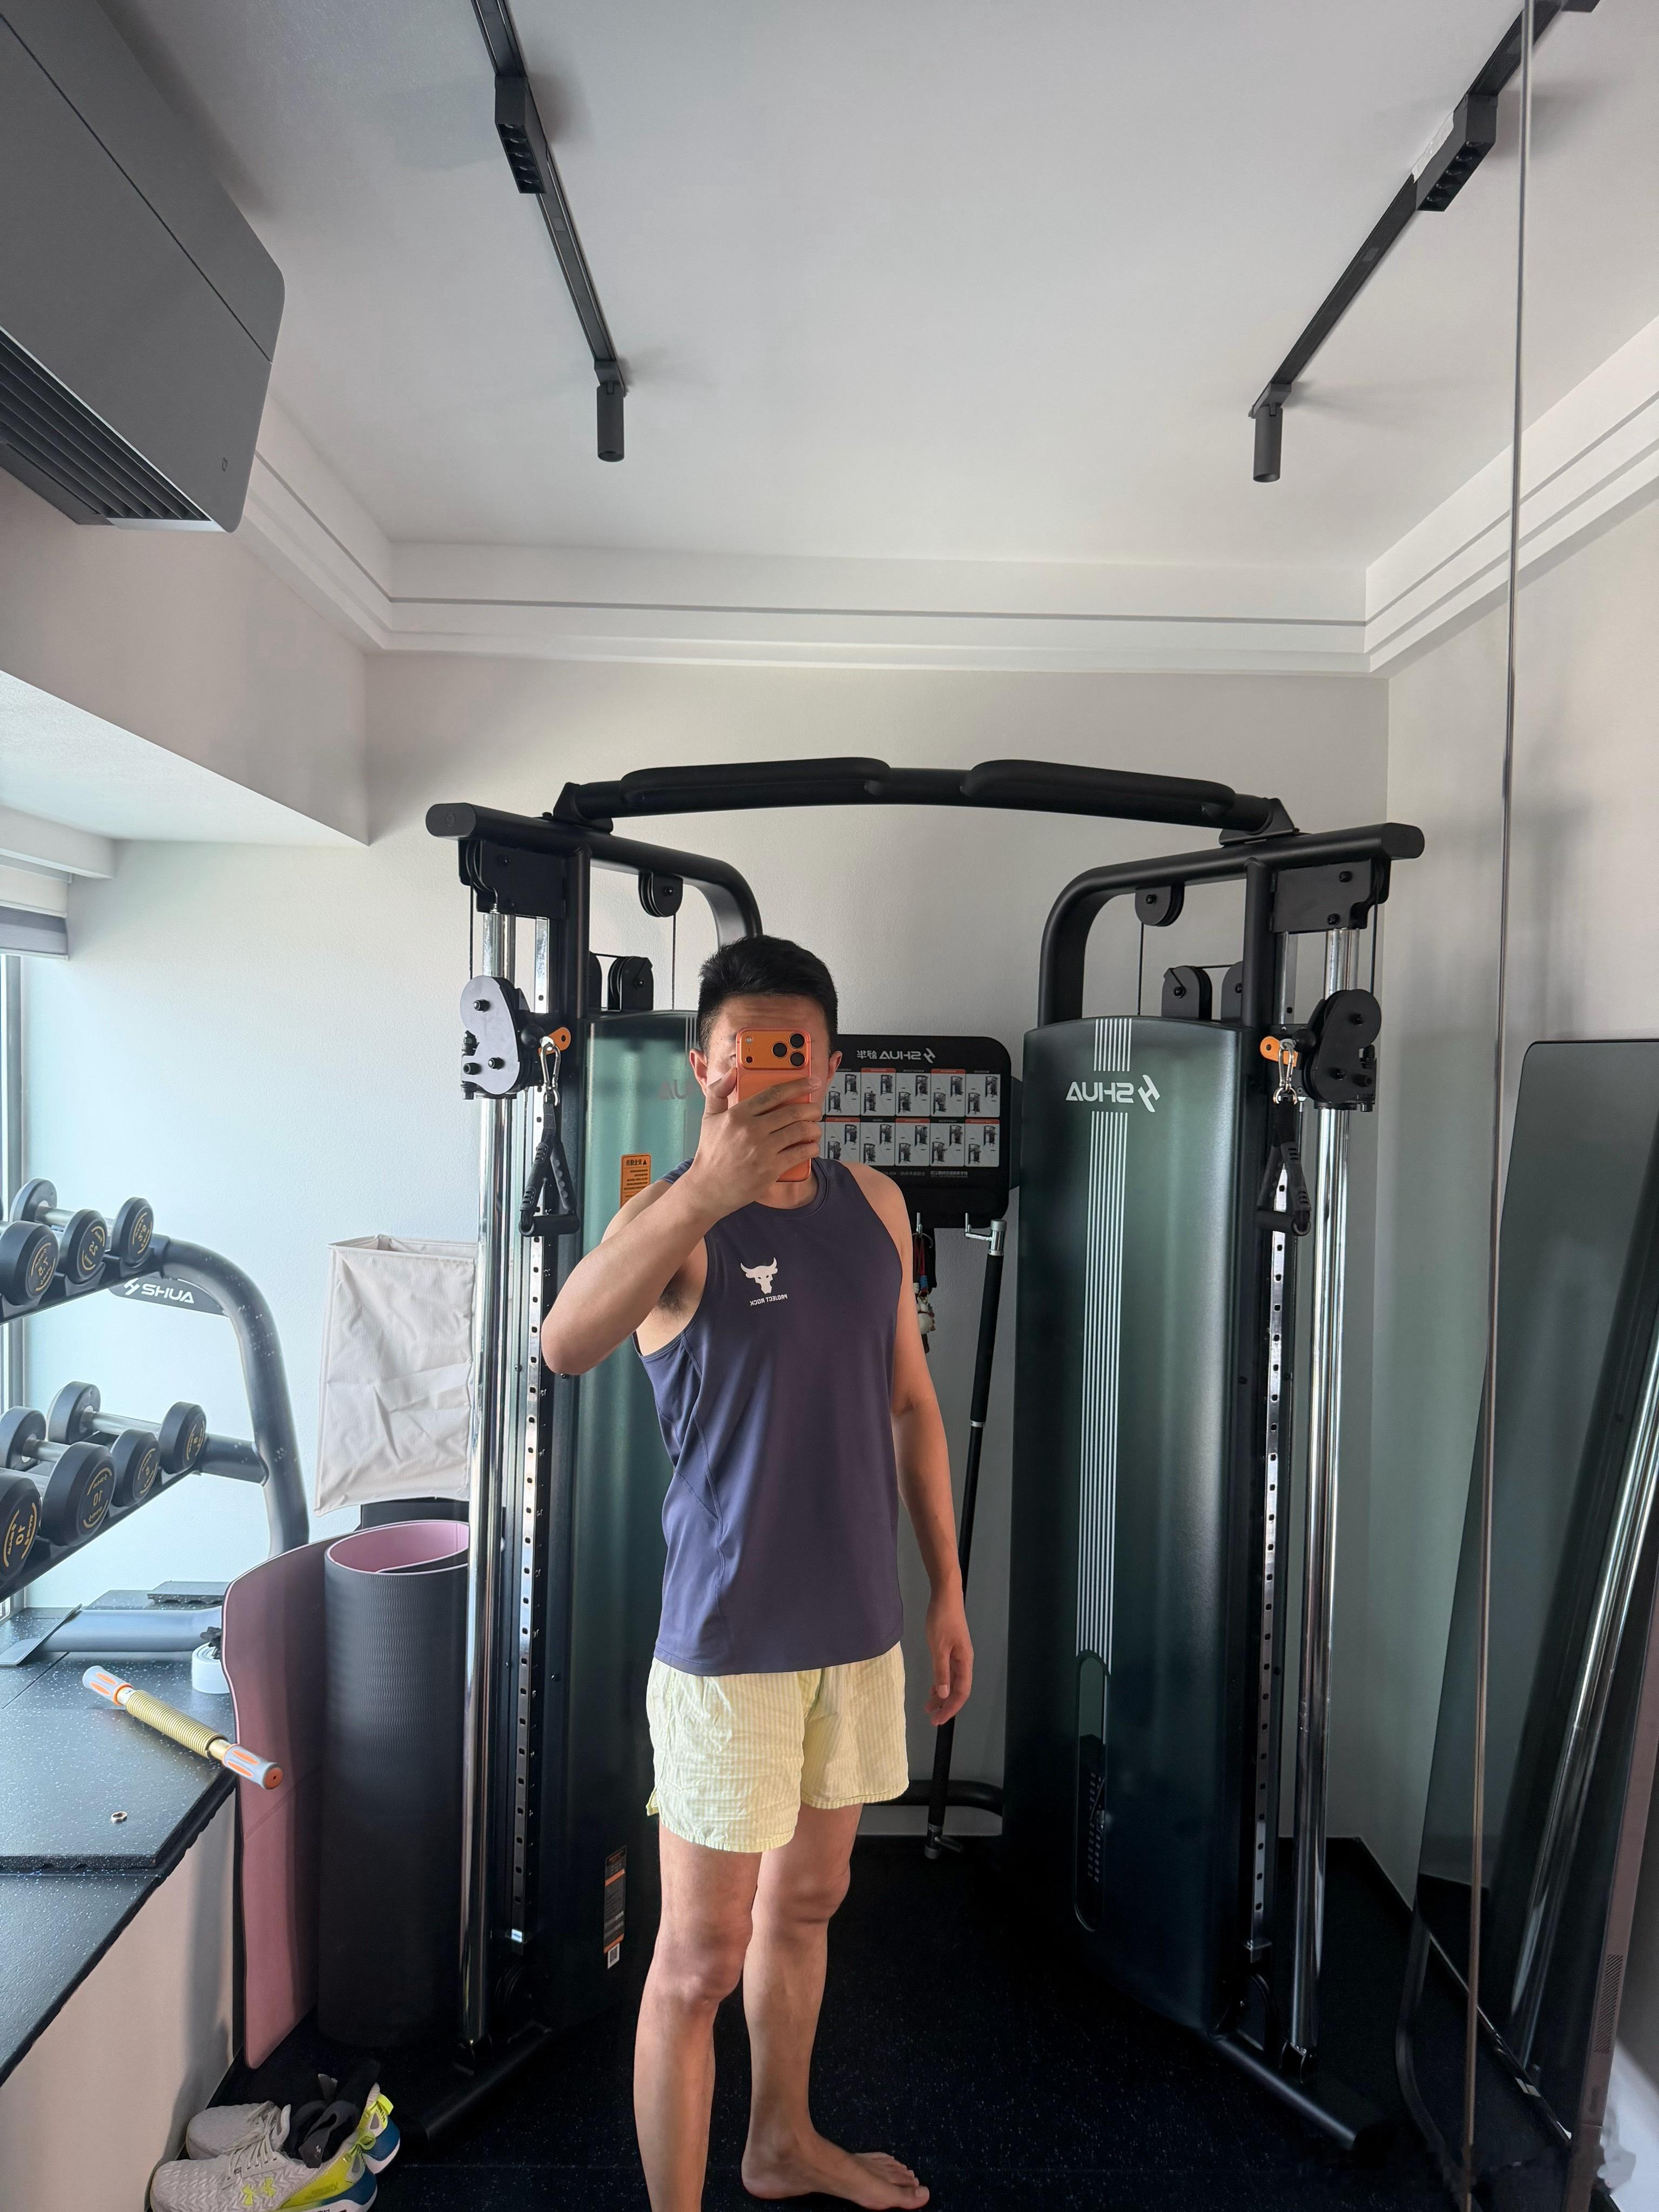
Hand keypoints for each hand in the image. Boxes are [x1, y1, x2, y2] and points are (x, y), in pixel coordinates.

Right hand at [682, 1066, 820, 1217]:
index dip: (797, 1086)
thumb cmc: (711, 1152)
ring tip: (814, 1128)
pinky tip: (811, 1146)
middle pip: (792, 1112)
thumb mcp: (708, 1118)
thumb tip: (732, 1072)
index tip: (811, 1082)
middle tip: (816, 1110)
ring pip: (800, 1131)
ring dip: (814, 1128)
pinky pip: (800, 1153)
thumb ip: (717, 1092)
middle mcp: (751, 1130)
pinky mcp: (771, 1169)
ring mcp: (762, 1150)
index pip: (774, 1094)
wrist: (708, 1188)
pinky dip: (811, 1147)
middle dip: (811, 1109)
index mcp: (737, 1115)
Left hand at [925, 1589, 972, 1724]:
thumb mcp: (938, 1647)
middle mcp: (964, 1661)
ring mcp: (958, 1655)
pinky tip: (933, 1687)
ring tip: (928, 1706)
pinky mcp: (951, 1649)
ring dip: (941, 1695)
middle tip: (931, 1718)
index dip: (951, 1708)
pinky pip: (948, 1672)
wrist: (945, 1596)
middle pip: (958, 1690)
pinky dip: (940, 1682)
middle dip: (945, 1705)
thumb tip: (943, 1695)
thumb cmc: (942, 1620)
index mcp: (964, 1662)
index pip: (961, 1692)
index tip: (938, 1720)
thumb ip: (941, 1671)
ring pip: (952, 1682)